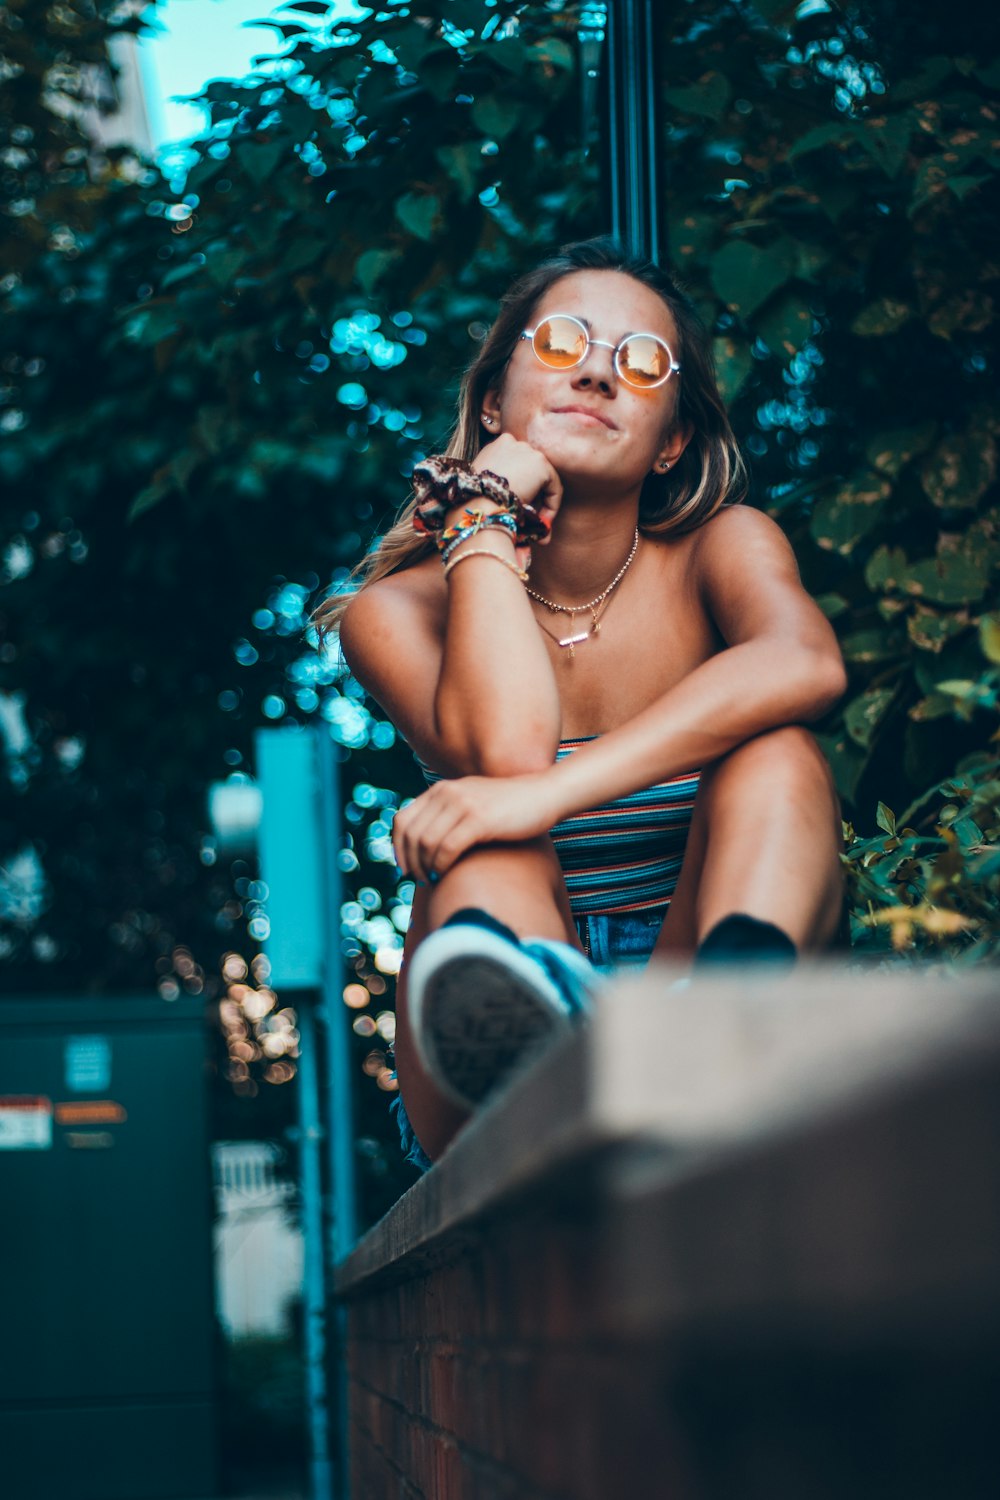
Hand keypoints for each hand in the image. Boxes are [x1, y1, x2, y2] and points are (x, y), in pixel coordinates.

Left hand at [392, 771, 559, 884]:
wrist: (544, 796)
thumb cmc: (509, 808)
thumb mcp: (472, 804)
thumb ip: (448, 816)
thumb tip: (424, 846)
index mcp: (440, 790)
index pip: (402, 820)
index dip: (398, 848)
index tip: (406, 869)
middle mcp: (446, 793)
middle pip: (411, 834)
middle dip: (410, 863)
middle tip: (419, 881)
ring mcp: (462, 804)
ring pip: (425, 843)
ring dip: (424, 867)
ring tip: (432, 881)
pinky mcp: (479, 819)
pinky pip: (446, 848)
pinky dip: (440, 866)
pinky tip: (443, 875)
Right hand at [473, 434, 561, 544]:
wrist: (480, 503)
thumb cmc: (476, 499)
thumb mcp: (483, 481)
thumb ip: (498, 479)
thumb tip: (509, 495)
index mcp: (498, 445)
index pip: (516, 463)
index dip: (519, 484)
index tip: (517, 503)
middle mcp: (514, 442)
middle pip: (530, 468)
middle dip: (532, 491)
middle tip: (531, 515)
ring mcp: (529, 451)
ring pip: (543, 477)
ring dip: (542, 500)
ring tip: (539, 521)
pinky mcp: (541, 465)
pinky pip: (554, 486)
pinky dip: (552, 504)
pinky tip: (544, 520)